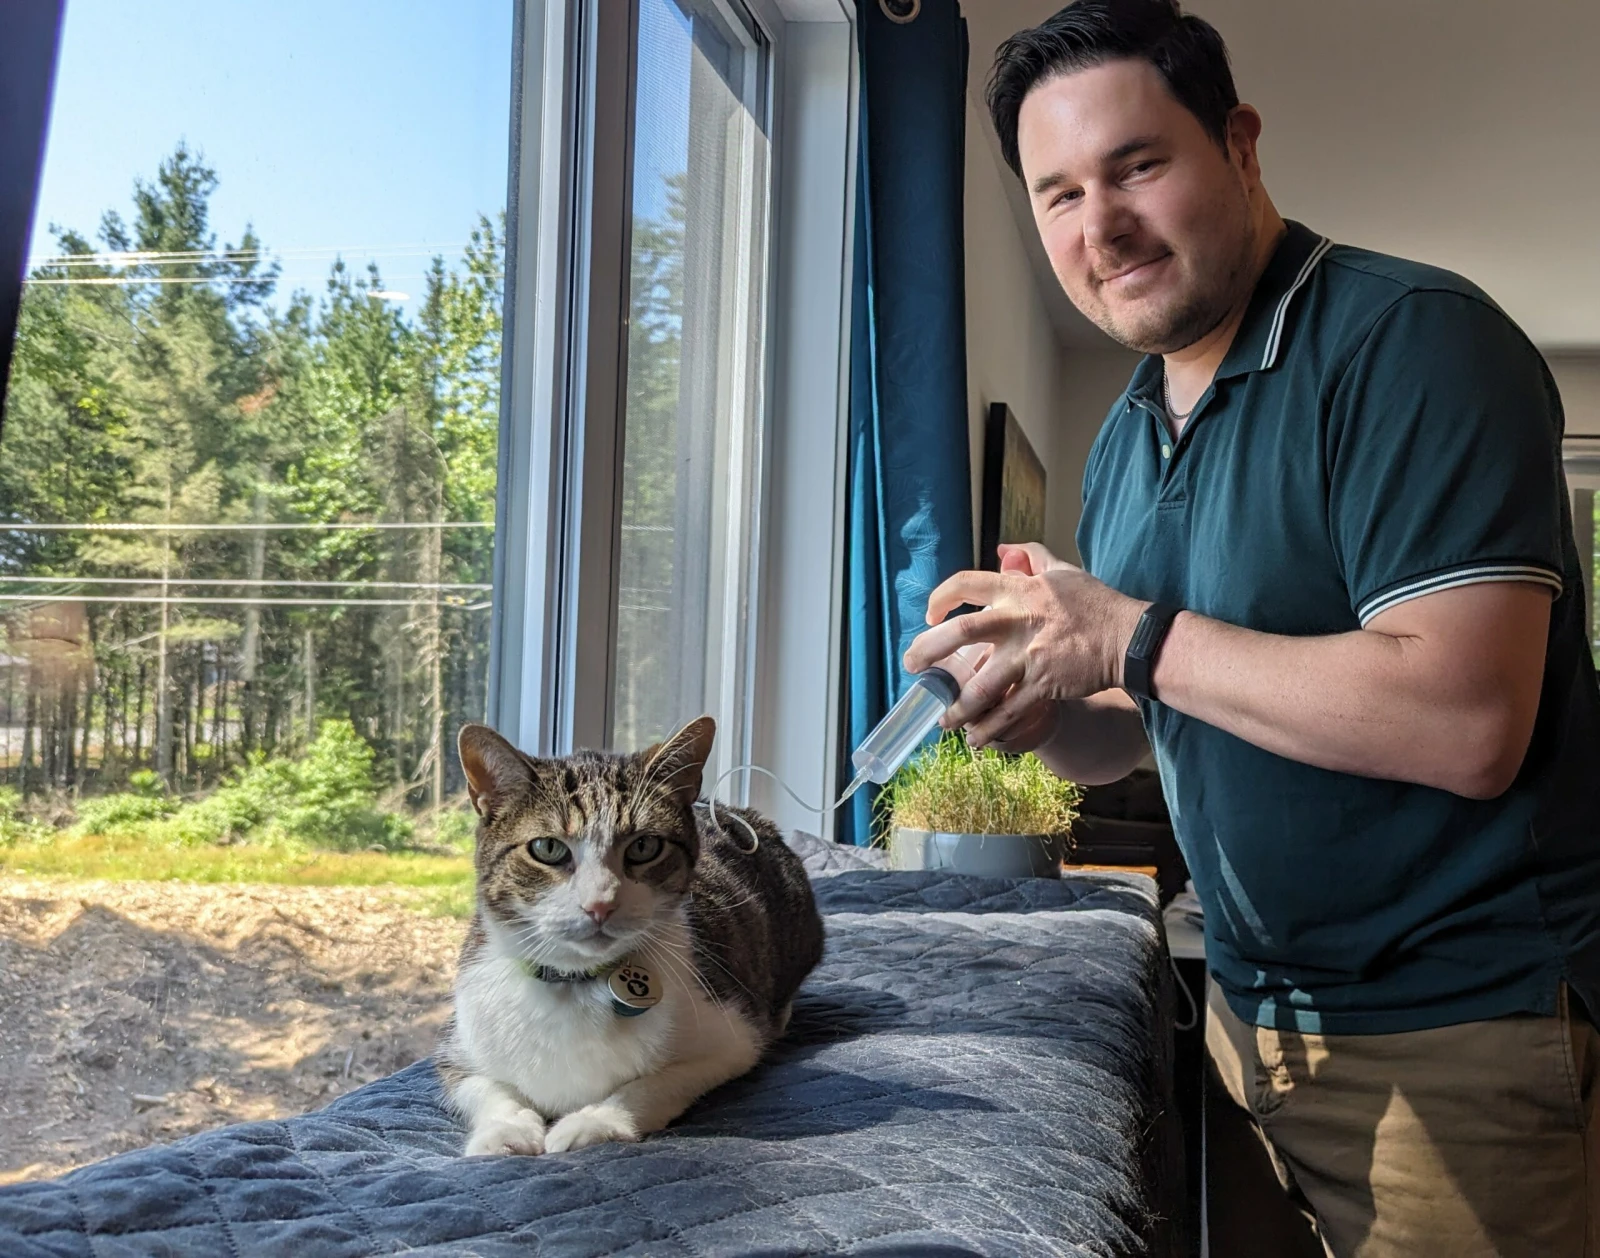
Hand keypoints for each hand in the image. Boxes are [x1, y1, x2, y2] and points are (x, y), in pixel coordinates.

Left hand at [903, 544, 1145, 746]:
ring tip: (943, 721)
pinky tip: (975, 740)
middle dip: (928, 651)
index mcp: (1018, 592)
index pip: (967, 585)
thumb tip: (1006, 549)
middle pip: (960, 634)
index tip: (929, 614)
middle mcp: (1017, 622)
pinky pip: (1008, 712)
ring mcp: (1029, 656)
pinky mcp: (1043, 685)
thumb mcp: (1063, 572)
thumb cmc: (1095, 604)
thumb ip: (1032, 559)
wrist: (1128, 638)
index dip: (940, 597)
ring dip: (956, 708)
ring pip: (980, 686)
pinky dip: (989, 729)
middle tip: (911, 666)